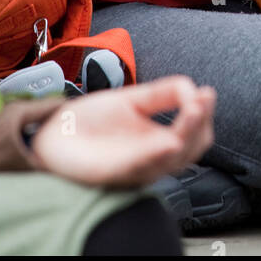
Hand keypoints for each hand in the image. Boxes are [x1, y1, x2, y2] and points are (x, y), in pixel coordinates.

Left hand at [31, 75, 215, 187]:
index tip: (207, 93)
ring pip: (171, 160)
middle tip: (202, 101)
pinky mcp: (112, 173)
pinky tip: (168, 142)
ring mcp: (134, 167)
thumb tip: (193, 86)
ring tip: (195, 111)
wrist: (53, 132)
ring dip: (186, 135)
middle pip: (191, 149)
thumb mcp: (133, 99)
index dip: (205, 115)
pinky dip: (156, 156)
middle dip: (200, 125)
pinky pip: (139, 168)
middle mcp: (151, 157)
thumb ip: (163, 93)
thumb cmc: (91, 122)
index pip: (196, 134)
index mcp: (158, 140)